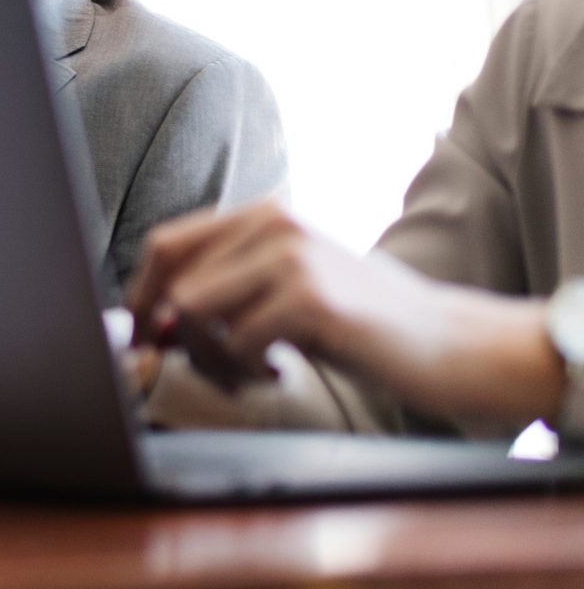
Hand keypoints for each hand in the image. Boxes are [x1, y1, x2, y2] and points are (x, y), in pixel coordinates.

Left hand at [128, 202, 562, 424]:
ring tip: (250, 373)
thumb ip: (222, 291)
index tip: (142, 337)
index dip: (140, 294)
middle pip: (171, 279)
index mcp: (261, 215)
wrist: (448, 342)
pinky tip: (282, 373)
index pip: (167, 245)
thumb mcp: (283, 291)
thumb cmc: (357, 324)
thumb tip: (146, 321)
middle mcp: (272, 224)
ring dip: (208, 357)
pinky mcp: (310, 298)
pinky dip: (245, 370)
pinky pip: (235, 342)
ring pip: (191, 311)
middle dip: (174, 335)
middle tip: (214, 368)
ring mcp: (292, 257)